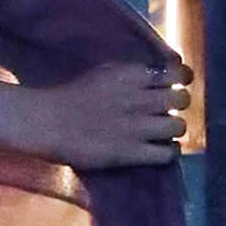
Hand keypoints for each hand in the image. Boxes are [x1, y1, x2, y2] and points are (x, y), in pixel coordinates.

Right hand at [0, 59, 192, 169]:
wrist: (44, 122)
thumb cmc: (67, 95)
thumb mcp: (101, 73)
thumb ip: (129, 74)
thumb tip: (156, 74)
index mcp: (131, 75)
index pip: (176, 73)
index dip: (182, 79)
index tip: (177, 84)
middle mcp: (140, 98)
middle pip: (182, 99)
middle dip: (178, 105)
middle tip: (165, 111)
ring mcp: (138, 127)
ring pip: (179, 126)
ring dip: (173, 130)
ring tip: (161, 133)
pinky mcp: (132, 152)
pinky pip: (168, 153)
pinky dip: (167, 152)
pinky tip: (157, 150)